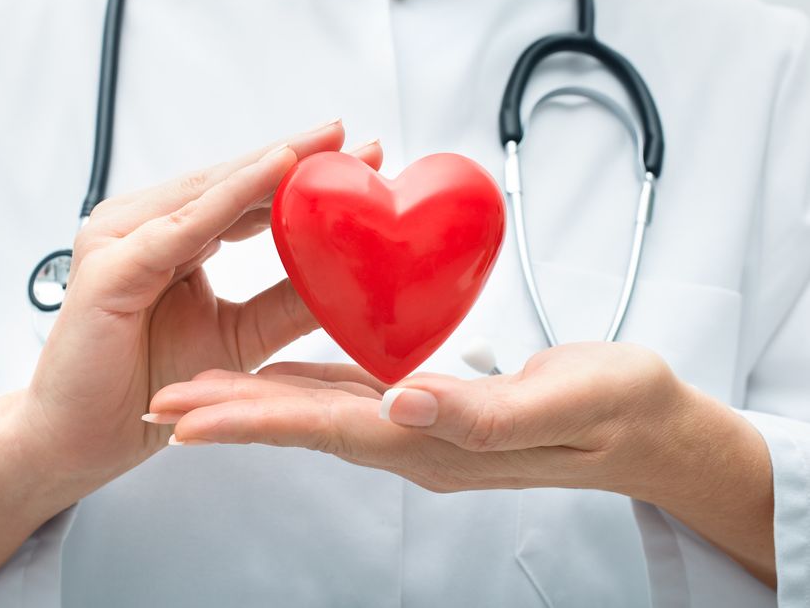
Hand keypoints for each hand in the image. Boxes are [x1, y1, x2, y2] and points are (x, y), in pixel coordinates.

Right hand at [0, 121, 383, 598]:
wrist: (83, 439)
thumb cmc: (149, 383)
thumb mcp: (240, 337)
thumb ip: (286, 303)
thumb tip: (353, 280)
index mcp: (174, 236)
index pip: (246, 198)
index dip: (302, 178)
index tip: (362, 162)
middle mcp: (147, 226)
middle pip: (233, 183)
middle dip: (298, 158)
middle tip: (358, 141)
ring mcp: (124, 238)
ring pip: (213, 192)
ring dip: (275, 164)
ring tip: (330, 145)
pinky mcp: (113, 263)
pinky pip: (186, 224)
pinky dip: (234, 195)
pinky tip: (279, 168)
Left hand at [147, 342, 774, 585]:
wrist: (648, 428)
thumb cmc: (615, 410)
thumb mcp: (562, 402)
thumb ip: (480, 413)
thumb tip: (401, 403)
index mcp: (433, 439)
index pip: (322, 427)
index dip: (249, 420)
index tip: (186, 415)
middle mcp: (413, 439)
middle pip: (300, 424)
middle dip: (228, 412)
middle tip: (162, 402)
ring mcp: (418, 427)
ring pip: (316, 411)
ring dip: (253, 401)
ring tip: (196, 390)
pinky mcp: (429, 407)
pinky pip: (350, 394)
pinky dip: (303, 384)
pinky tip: (278, 373)